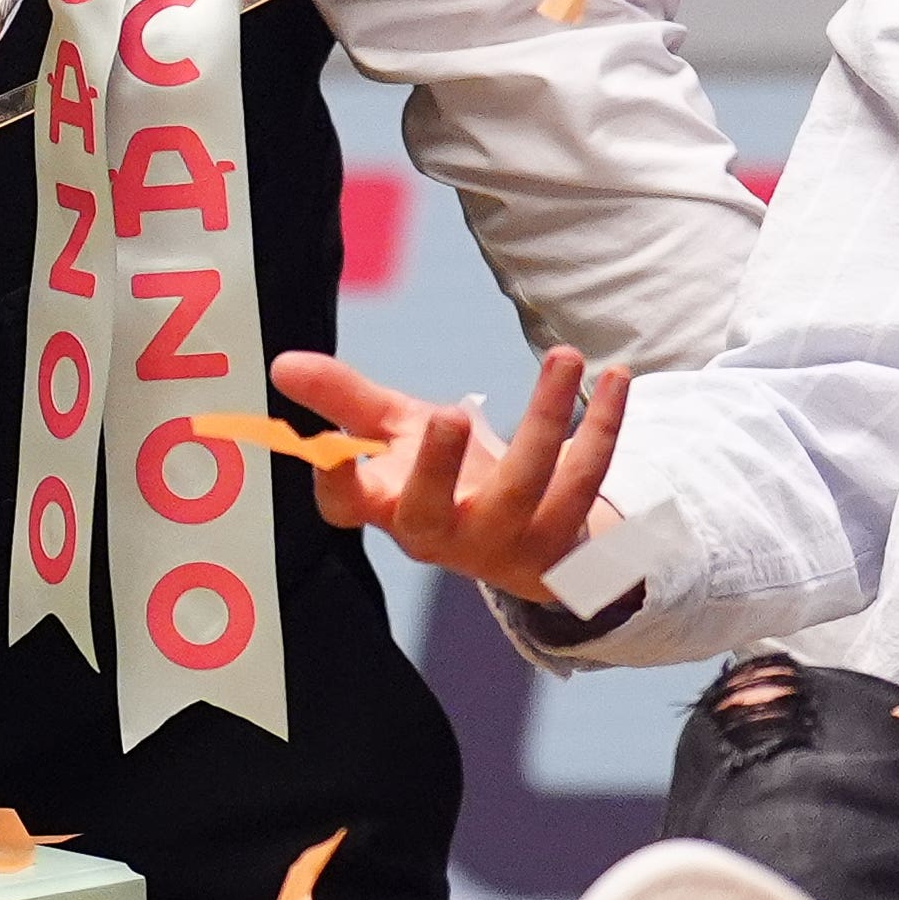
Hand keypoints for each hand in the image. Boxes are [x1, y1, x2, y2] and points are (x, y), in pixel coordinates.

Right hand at [269, 346, 632, 603]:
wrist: (525, 543)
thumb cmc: (445, 477)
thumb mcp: (395, 433)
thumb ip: (344, 398)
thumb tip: (282, 362)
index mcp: (390, 510)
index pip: (348, 507)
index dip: (337, 484)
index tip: (332, 449)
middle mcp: (444, 536)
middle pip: (435, 512)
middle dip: (440, 467)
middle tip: (448, 415)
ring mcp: (507, 543)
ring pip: (529, 487)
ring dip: (547, 418)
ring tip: (564, 356)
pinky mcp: (565, 540)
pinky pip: (588, 478)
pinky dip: (605, 426)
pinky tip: (615, 376)